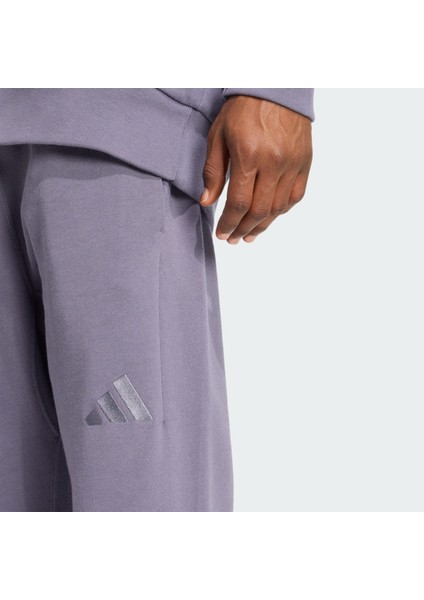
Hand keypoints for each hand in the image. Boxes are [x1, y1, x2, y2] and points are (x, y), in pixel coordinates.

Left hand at [200, 95, 312, 242]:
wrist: (276, 84)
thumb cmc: (242, 108)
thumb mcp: (219, 135)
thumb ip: (213, 170)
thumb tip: (207, 201)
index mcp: (249, 155)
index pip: (239, 203)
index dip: (229, 223)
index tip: (222, 234)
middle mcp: (274, 162)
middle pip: (259, 211)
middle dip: (244, 229)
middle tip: (234, 239)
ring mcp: (292, 163)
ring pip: (278, 208)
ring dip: (263, 226)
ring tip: (250, 235)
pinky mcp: (305, 161)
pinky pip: (295, 196)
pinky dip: (282, 210)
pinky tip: (270, 217)